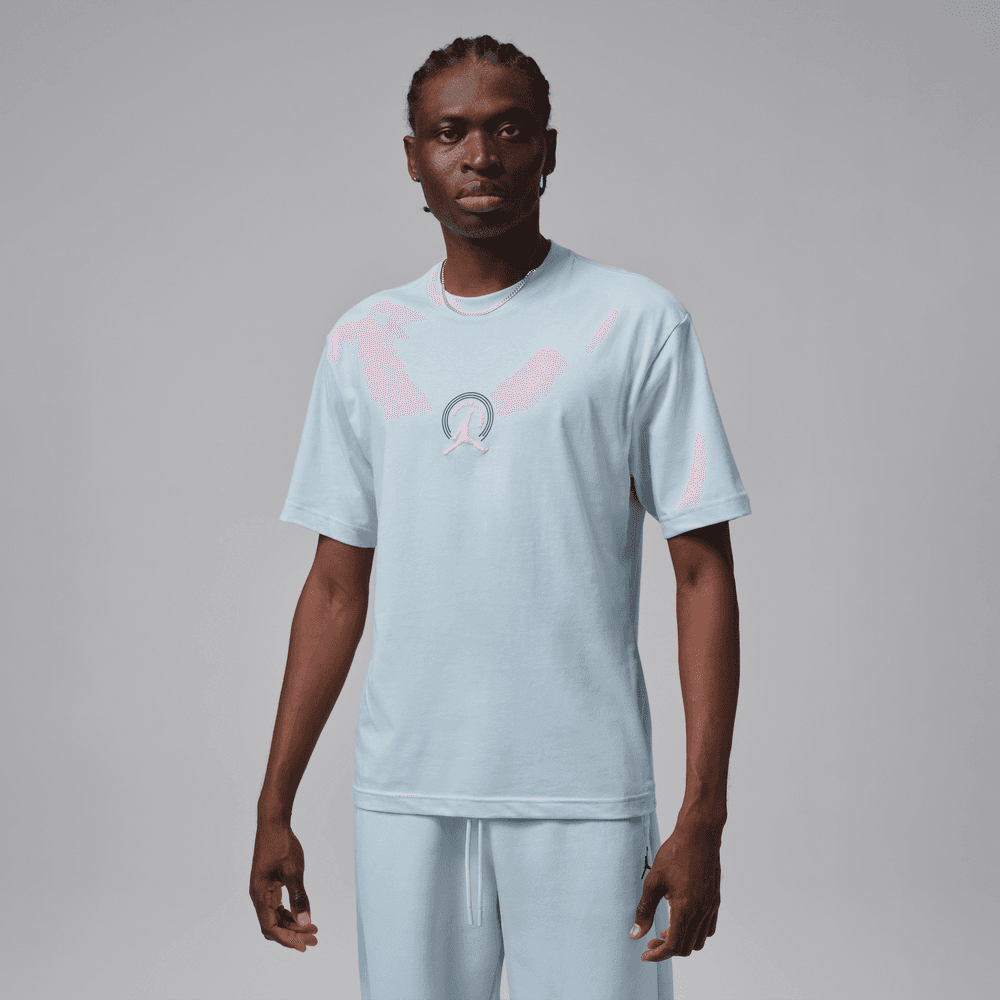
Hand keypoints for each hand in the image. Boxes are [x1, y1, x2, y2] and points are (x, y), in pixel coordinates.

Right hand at [249, 819, 317, 952]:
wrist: (274, 824)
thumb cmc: (281, 845)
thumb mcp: (293, 871)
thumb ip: (299, 897)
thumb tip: (304, 921)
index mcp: (259, 895)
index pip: (270, 927)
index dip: (286, 939)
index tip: (303, 946)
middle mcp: (258, 895)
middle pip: (273, 925)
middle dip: (292, 934)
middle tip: (314, 939)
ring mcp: (263, 890)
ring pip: (275, 916)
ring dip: (292, 925)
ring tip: (312, 929)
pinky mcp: (268, 884)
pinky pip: (277, 906)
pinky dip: (289, 913)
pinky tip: (302, 915)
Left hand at [629, 825, 720, 961]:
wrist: (699, 835)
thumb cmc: (675, 854)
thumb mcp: (653, 881)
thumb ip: (644, 910)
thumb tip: (635, 933)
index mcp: (686, 909)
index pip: (673, 946)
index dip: (658, 954)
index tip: (645, 955)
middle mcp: (702, 912)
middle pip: (687, 947)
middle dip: (668, 949)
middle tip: (651, 942)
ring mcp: (711, 906)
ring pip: (699, 939)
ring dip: (683, 941)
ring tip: (665, 931)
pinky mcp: (715, 899)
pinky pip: (709, 927)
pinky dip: (695, 931)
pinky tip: (681, 919)